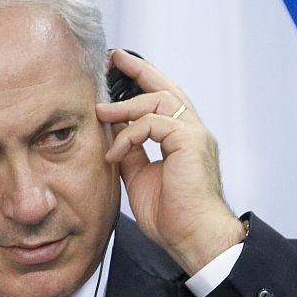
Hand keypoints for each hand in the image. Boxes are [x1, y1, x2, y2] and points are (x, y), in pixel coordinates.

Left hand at [97, 49, 245, 273]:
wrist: (194, 239)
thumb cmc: (173, 218)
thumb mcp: (140, 177)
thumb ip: (131, 151)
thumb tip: (114, 131)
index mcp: (185, 141)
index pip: (165, 101)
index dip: (143, 82)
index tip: (118, 69)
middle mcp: (194, 133)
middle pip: (166, 88)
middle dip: (138, 70)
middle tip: (113, 58)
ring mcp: (195, 135)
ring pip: (159, 100)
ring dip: (125, 105)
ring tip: (100, 112)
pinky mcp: (190, 142)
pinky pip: (153, 123)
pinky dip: (129, 134)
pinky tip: (115, 152)